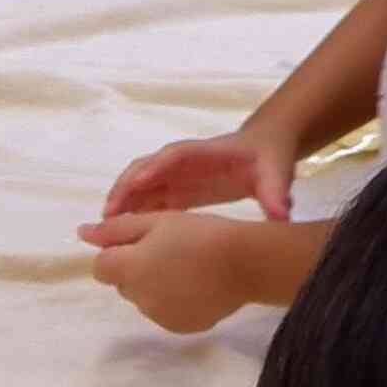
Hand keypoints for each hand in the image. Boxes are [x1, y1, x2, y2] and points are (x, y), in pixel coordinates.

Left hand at [79, 208, 277, 333]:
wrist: (246, 262)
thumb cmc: (202, 233)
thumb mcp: (159, 221)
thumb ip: (117, 229)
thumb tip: (81, 233)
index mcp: (129, 269)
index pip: (100, 267)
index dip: (117, 252)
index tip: (143, 242)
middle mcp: (138, 298)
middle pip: (122, 283)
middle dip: (136, 268)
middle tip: (169, 250)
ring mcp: (158, 316)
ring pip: (143, 298)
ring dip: (154, 284)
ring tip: (186, 267)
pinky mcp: (178, 326)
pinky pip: (164, 312)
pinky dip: (173, 299)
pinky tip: (196, 285)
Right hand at [100, 128, 292, 223]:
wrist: (265, 151)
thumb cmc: (269, 159)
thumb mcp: (276, 174)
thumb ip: (276, 194)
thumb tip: (281, 216)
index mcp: (204, 153)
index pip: (174, 155)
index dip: (155, 167)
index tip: (138, 183)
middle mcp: (182, 162)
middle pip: (145, 169)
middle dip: (125, 188)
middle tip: (108, 215)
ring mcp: (175, 176)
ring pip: (139, 186)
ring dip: (121, 204)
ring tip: (104, 230)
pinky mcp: (174, 191)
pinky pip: (146, 201)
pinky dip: (131, 215)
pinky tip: (120, 236)